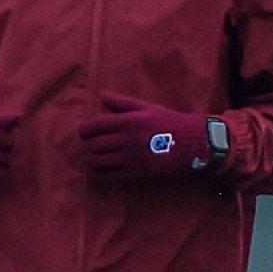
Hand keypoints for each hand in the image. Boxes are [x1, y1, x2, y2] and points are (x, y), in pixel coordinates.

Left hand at [79, 94, 211, 179]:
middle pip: (95, 145)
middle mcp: (127, 140)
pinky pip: (110, 176)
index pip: (96, 125)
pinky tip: (99, 170)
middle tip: (88, 144)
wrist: (190, 142)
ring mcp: (131, 158)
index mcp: (128, 121)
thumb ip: (121, 102)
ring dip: (91, 159)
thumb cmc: (167, 121)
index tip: (82, 131)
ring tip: (92, 156)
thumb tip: (101, 95)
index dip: (84, 129)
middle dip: (88, 144)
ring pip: (99, 161)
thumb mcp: (145, 107)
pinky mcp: (136, 172)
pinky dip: (99, 173)